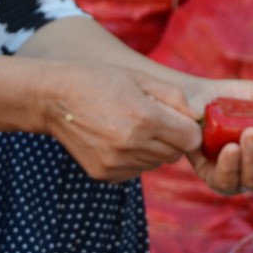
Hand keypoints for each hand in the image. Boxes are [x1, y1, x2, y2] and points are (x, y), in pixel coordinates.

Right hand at [44, 64, 204, 182]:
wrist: (54, 99)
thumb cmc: (99, 81)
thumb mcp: (140, 78)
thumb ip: (175, 98)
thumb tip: (197, 120)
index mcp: (145, 118)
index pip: (190, 138)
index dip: (187, 128)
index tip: (176, 119)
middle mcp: (131, 145)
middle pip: (174, 154)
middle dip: (170, 139)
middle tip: (150, 121)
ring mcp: (116, 163)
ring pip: (155, 164)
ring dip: (151, 149)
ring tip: (129, 128)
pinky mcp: (105, 174)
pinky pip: (135, 171)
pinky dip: (133, 159)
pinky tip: (116, 140)